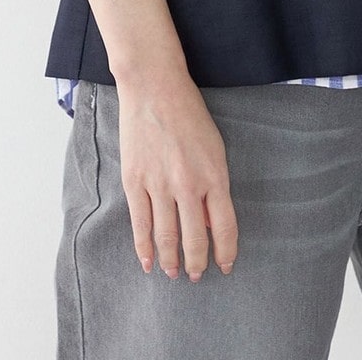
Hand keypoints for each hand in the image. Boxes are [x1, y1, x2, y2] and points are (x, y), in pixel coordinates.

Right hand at [116, 71, 238, 281]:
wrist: (155, 86)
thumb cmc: (189, 113)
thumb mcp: (214, 147)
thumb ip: (214, 186)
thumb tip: (210, 224)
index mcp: (214, 175)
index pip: (225, 227)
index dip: (226, 252)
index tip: (225, 266)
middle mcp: (188, 184)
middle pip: (195, 239)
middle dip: (196, 264)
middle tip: (195, 275)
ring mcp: (159, 184)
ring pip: (166, 236)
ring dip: (171, 260)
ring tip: (173, 273)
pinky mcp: (135, 180)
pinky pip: (140, 223)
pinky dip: (144, 248)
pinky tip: (148, 262)